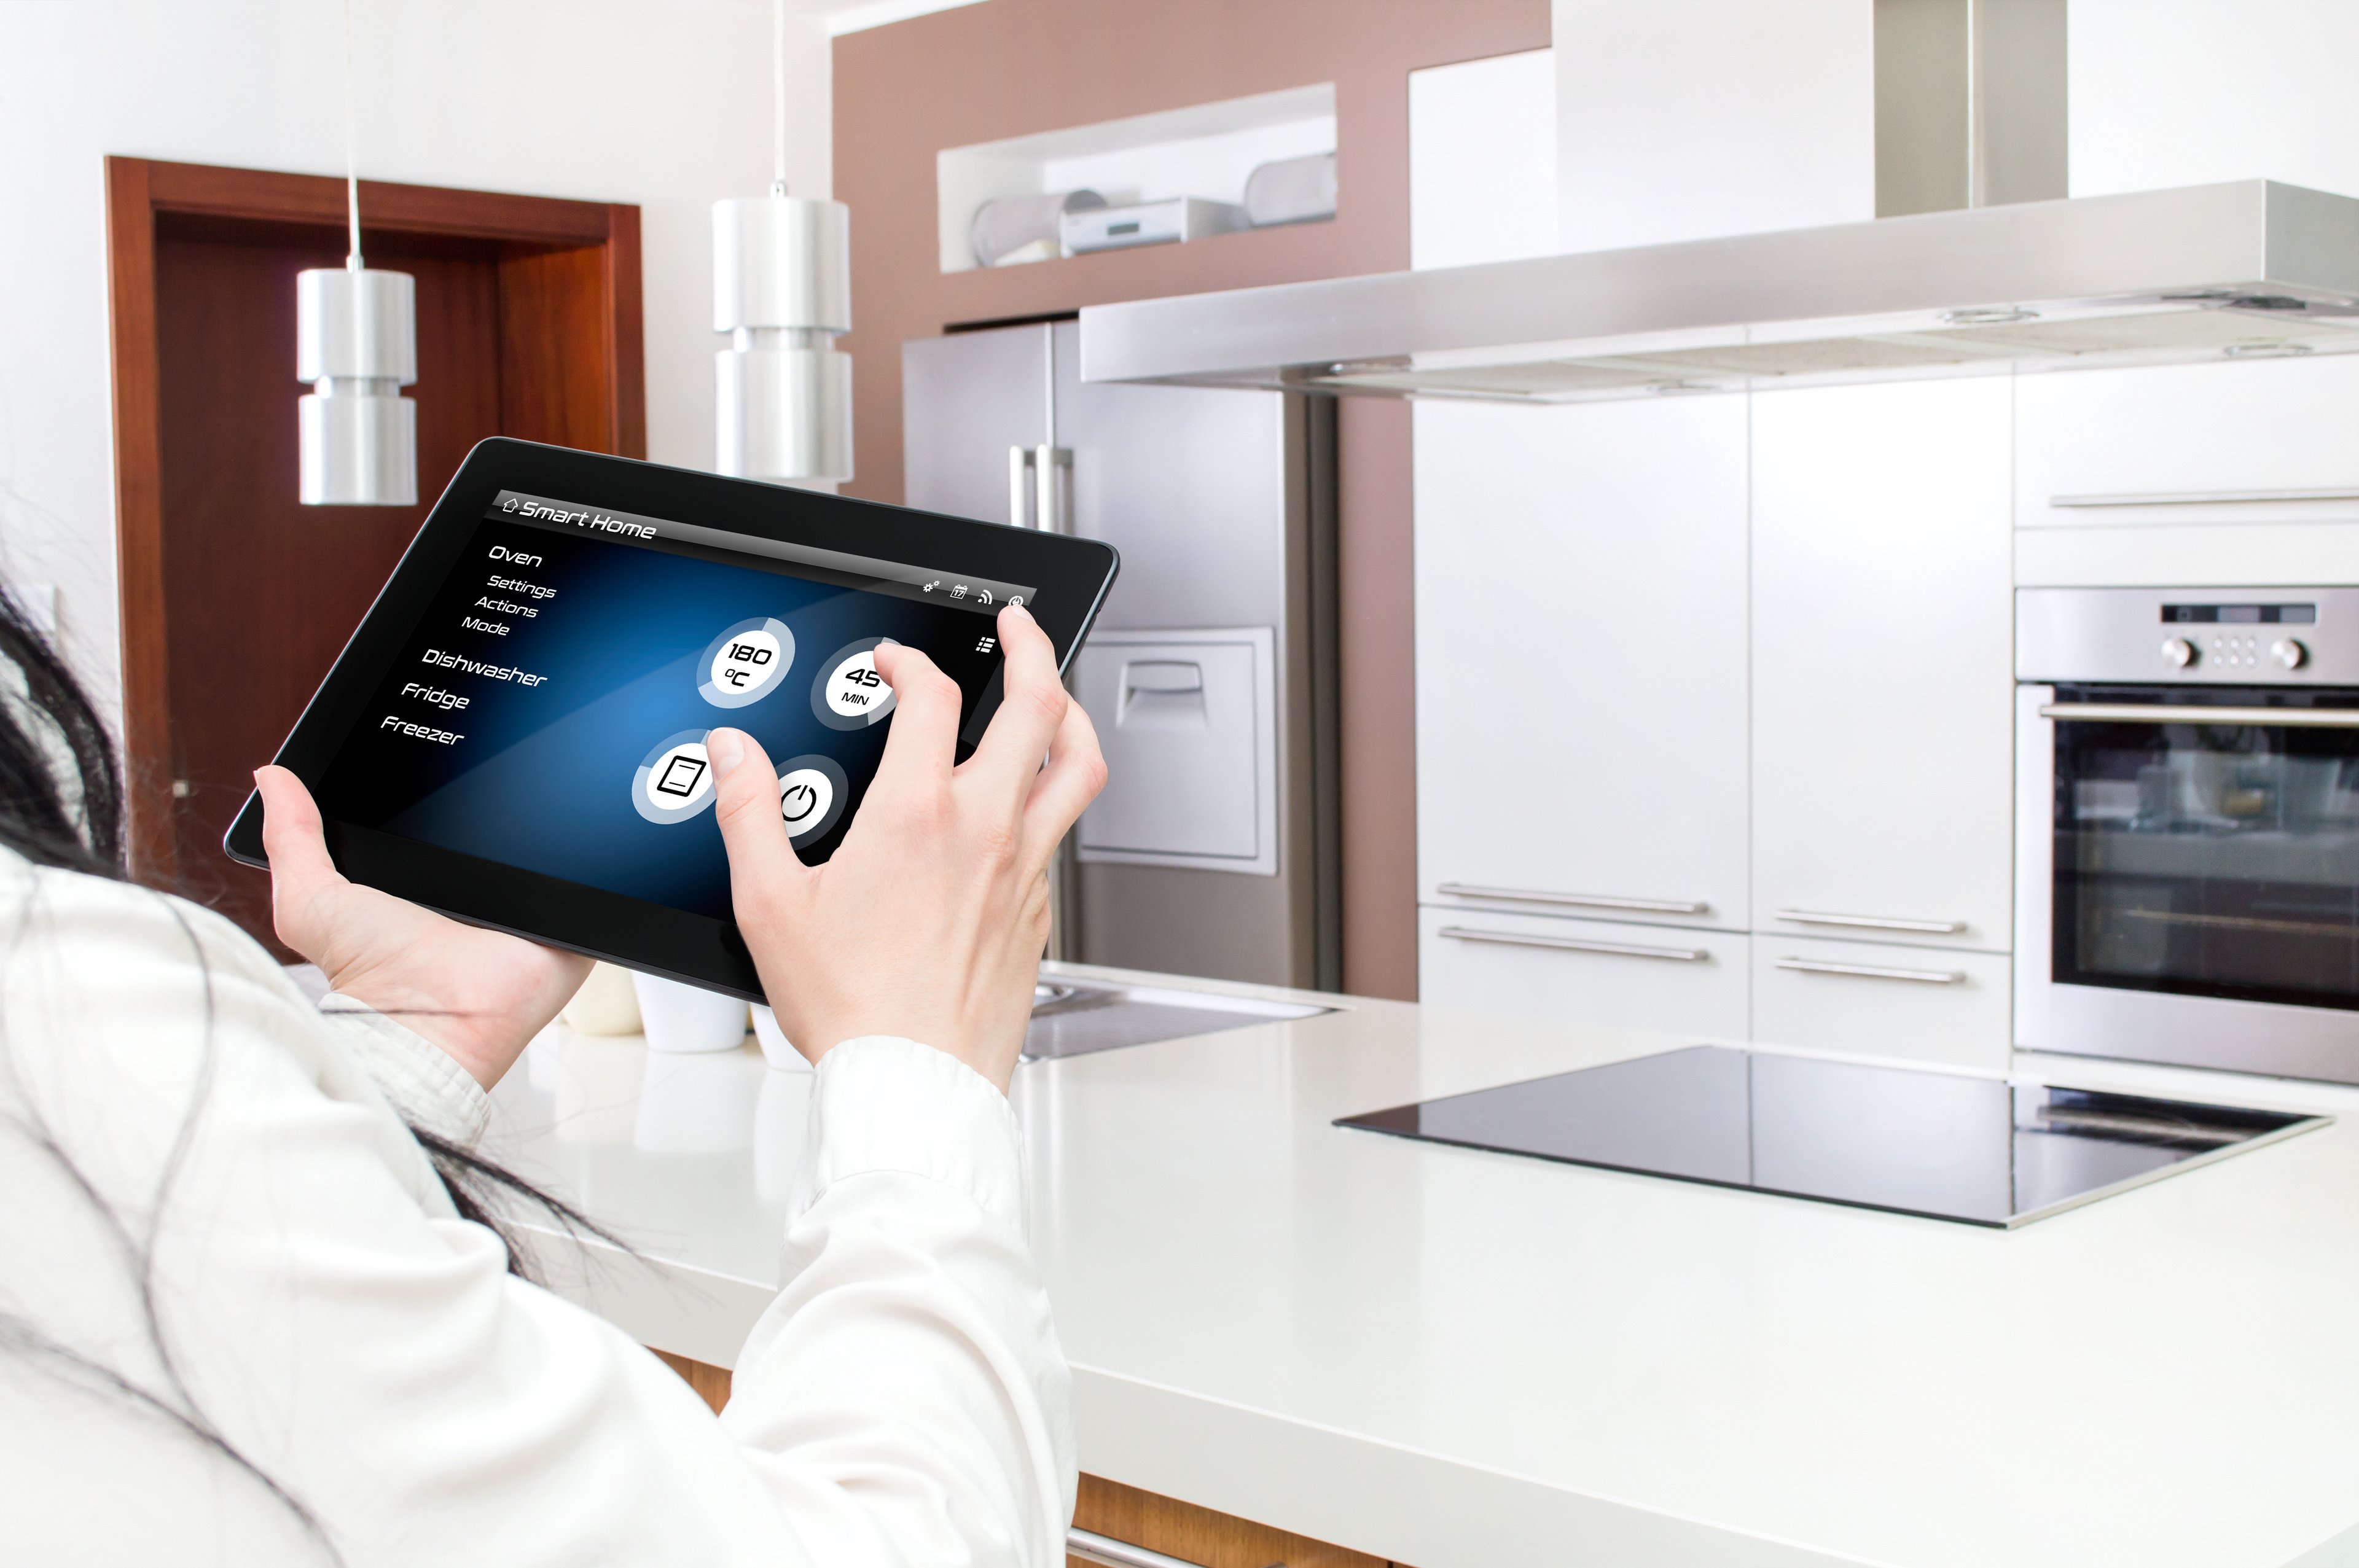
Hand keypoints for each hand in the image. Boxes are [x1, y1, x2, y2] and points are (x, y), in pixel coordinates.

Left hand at [254, 766, 591, 1088]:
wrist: (428, 1027)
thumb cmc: (369, 980)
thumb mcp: (312, 900)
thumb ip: (292, 838)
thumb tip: (272, 777)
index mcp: (420, 886)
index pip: (437, 823)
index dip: (439, 790)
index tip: (437, 750)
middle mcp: (473, 899)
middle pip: (496, 832)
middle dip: (494, 802)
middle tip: (488, 774)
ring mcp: (523, 915)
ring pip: (545, 854)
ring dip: (544, 833)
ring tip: (536, 802)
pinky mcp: (566, 930)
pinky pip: (586, 888)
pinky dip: (583, 869)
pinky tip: (570, 848)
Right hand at [709, 602, 1104, 1091]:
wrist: (913, 1083)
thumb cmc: (851, 1008)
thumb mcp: (769, 903)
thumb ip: (750, 812)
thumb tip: (733, 754)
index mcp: (916, 815)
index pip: (931, 696)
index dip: (911, 661)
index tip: (894, 662)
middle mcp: (985, 831)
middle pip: (1040, 705)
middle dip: (1032, 647)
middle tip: (1018, 626)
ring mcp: (1024, 870)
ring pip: (1076, 766)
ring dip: (1071, 715)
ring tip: (1055, 695)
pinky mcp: (1038, 911)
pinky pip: (1061, 834)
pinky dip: (1052, 798)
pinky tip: (1027, 806)